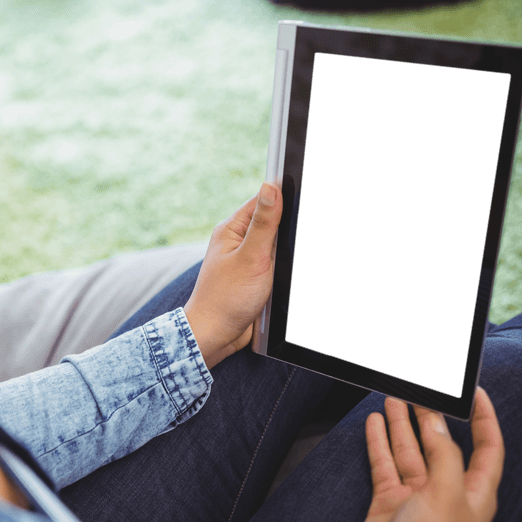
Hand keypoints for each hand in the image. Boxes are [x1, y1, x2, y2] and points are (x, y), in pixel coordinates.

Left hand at [183, 182, 280, 367]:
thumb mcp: (250, 257)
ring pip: (278, 246)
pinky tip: (282, 279)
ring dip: (286, 255)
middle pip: (274, 223)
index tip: (305, 197)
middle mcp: (237, 241)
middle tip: (285, 250)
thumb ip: (264, 223)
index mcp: (231, 229)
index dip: (284, 197)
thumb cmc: (226, 299)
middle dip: (287, 232)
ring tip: (278, 270)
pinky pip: (276, 265)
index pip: (263, 200)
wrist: (216, 336)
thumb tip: (270, 186)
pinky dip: (283, 270)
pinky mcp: (254, 276)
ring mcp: (246, 259)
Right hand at [361, 388, 504, 521]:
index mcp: (475, 492)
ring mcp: (417, 495)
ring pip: (410, 449)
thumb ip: (443, 455)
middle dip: (433, 416)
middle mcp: (447, 490)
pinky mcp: (390, 500)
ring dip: (403, 424)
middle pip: (442, 443)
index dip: (483, 417)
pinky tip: (375, 422)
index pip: (487, 446)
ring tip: (394, 395)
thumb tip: (436, 423)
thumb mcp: (447, 496)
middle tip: (421, 388)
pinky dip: (380, 441)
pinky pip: (385, 463)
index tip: (473, 390)